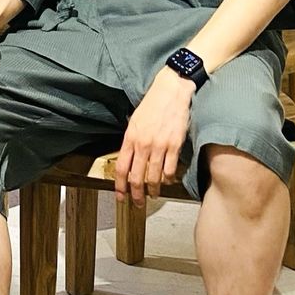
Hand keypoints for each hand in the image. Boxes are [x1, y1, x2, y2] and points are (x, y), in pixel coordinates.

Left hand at [115, 68, 194, 207]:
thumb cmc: (152, 104)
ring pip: (154, 177)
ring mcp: (160, 146)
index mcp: (130, 138)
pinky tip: (167, 181)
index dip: (119, 186)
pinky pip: (170, 169)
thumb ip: (131, 141)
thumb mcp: (135, 121)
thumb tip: (129, 159)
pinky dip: (168, 179)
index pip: (121, 168)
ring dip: (153, 190)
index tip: (120, 197)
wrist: (171, 91)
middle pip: (136, 177)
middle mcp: (143, 144)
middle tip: (137, 204)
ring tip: (153, 195)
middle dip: (136, 194)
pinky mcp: (175, 145)